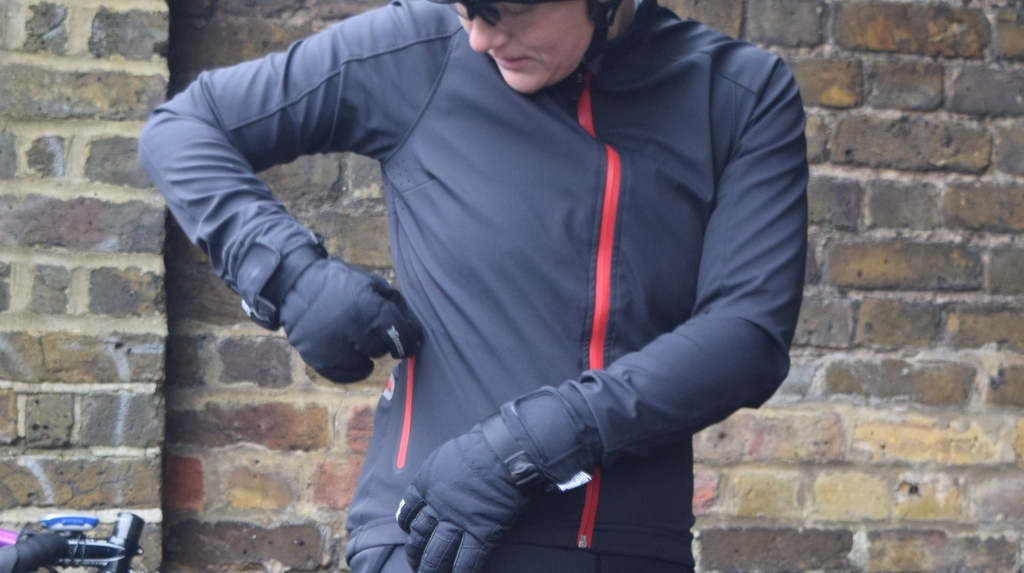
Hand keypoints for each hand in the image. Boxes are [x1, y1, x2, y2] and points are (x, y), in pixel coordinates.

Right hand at [279, 257, 422, 381]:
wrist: (296, 286)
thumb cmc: (341, 284)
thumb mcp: (372, 284)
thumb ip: (398, 307)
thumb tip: (417, 333)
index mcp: (370, 308)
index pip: (401, 336)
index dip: (408, 341)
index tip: (408, 343)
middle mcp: (353, 329)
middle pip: (382, 350)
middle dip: (380, 341)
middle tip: (369, 330)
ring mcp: (334, 347)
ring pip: (365, 364)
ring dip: (364, 353)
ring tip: (354, 337)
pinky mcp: (319, 359)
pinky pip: (346, 375)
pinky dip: (351, 367)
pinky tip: (348, 353)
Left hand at [396, 423, 530, 572]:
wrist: (505, 451)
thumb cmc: (481, 445)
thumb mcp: (446, 453)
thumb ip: (436, 471)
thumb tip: (436, 477)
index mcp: (426, 483)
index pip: (409, 509)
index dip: (405, 522)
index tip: (406, 529)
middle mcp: (437, 506)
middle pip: (418, 535)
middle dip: (414, 551)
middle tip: (414, 560)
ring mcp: (458, 522)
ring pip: (437, 553)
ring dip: (430, 568)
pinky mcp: (481, 533)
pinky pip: (467, 561)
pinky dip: (460, 572)